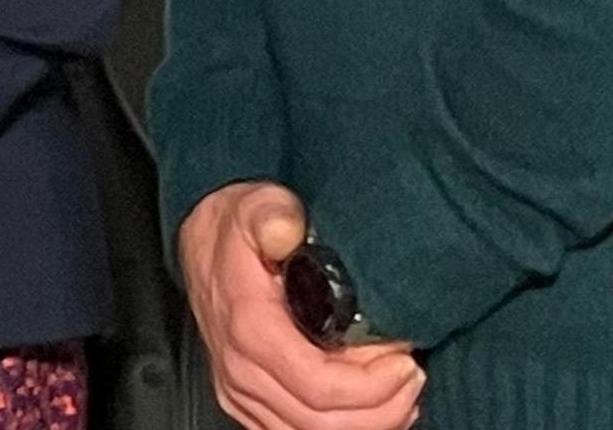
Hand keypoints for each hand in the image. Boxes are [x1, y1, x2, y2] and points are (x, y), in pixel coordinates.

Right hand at [177, 182, 422, 429]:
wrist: (201, 243)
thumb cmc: (234, 230)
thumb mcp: (256, 206)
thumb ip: (272, 215)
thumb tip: (286, 229)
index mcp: (249, 328)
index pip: (317, 386)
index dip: (371, 386)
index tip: (403, 361)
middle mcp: (240, 370)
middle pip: (320, 424)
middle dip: (380, 409)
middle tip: (412, 377)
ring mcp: (241, 391)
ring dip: (366, 423)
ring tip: (400, 394)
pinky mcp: (246, 401)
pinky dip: (340, 429)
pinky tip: (370, 410)